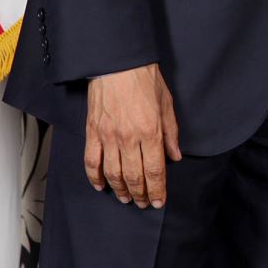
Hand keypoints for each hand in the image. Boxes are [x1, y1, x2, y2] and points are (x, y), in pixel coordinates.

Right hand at [84, 63, 181, 207]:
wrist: (118, 64)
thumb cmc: (145, 80)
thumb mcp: (167, 104)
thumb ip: (171, 133)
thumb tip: (175, 157)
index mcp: (150, 132)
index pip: (155, 171)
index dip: (157, 191)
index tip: (158, 202)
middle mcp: (129, 138)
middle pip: (134, 177)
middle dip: (140, 194)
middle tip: (142, 203)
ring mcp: (108, 136)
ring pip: (113, 173)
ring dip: (120, 189)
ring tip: (126, 198)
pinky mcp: (93, 132)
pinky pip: (92, 161)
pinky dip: (95, 177)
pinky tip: (101, 186)